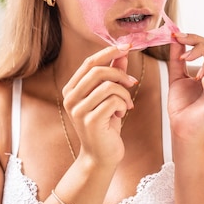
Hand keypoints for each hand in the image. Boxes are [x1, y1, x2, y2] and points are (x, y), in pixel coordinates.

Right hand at [61, 45, 136, 164]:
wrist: (100, 156)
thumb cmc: (105, 126)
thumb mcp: (109, 97)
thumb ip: (113, 74)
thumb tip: (123, 52)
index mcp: (71, 89)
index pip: (89, 62)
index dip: (109, 52)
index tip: (127, 47)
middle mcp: (71, 98)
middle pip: (98, 71)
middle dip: (120, 74)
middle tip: (132, 83)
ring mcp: (78, 110)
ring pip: (108, 86)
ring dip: (124, 94)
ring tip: (126, 105)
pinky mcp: (90, 121)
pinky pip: (113, 101)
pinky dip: (123, 104)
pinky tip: (122, 113)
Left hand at [168, 33, 203, 140]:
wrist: (180, 128)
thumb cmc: (182, 105)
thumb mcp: (177, 76)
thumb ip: (177, 58)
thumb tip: (175, 38)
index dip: (196, 38)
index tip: (177, 37)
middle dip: (202, 46)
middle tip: (184, 57)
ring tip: (194, 76)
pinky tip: (200, 88)